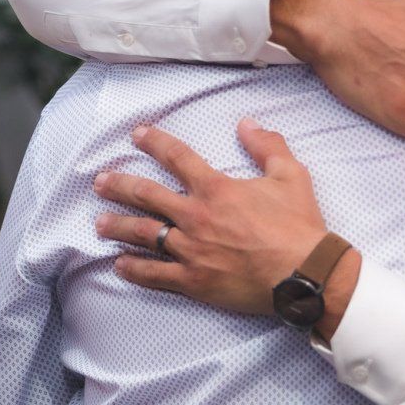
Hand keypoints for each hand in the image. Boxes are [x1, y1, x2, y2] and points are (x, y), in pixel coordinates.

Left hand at [94, 120, 327, 315]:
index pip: (176, 157)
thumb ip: (267, 145)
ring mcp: (190, 250)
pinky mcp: (193, 280)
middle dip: (119, 186)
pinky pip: (155, 274)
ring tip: (98, 224)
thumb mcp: (291, 175)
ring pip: (142, 234)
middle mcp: (195, 216)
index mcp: (216, 189)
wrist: (306, 275)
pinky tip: (119, 265)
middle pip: (146, 195)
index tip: (136, 134)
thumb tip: (248, 123)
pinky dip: (134, 270)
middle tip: (99, 182)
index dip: (154, 142)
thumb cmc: (300, 226)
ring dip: (117, 226)